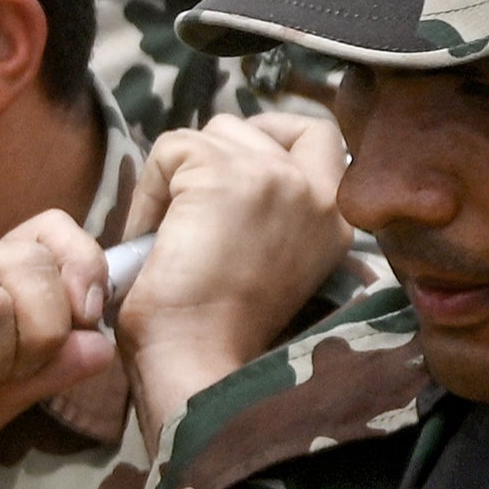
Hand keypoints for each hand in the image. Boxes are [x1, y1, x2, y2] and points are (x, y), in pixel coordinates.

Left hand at [118, 112, 350, 433]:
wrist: (199, 364)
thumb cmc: (222, 337)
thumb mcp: (276, 266)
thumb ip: (275, 217)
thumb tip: (225, 177)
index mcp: (338, 221)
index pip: (322, 140)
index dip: (274, 142)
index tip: (237, 176)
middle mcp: (319, 192)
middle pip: (264, 124)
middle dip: (224, 149)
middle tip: (192, 196)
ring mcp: (276, 178)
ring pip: (213, 133)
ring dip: (181, 174)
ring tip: (169, 232)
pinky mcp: (225, 175)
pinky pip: (171, 150)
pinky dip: (149, 190)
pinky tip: (151, 238)